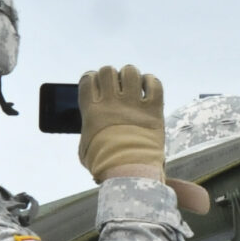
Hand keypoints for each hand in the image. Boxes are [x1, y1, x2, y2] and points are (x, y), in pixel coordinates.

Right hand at [77, 65, 166, 182]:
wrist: (129, 170)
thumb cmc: (104, 163)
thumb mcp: (85, 147)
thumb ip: (87, 131)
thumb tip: (90, 128)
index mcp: (91, 110)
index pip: (88, 79)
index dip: (92, 78)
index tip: (97, 85)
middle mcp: (111, 101)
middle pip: (108, 71)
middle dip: (112, 76)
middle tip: (117, 88)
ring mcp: (132, 103)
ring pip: (130, 71)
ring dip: (131, 77)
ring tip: (133, 88)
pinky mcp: (153, 108)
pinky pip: (154, 83)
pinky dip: (151, 82)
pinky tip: (148, 89)